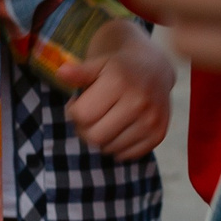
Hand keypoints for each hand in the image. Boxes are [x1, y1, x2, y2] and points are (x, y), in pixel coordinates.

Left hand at [56, 21, 176, 160]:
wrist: (154, 69)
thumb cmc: (118, 68)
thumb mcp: (98, 64)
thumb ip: (79, 72)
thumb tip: (61, 73)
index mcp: (119, 82)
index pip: (82, 115)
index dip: (73, 112)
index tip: (78, 104)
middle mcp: (138, 102)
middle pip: (95, 136)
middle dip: (84, 129)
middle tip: (88, 117)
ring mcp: (151, 120)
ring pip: (110, 148)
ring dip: (101, 140)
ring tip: (105, 121)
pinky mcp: (159, 135)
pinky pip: (127, 155)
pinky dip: (118, 147)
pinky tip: (119, 129)